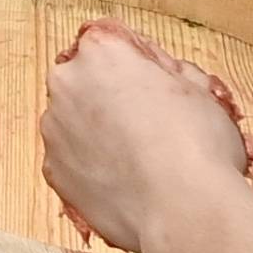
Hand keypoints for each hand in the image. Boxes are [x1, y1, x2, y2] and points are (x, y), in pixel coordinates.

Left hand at [39, 21, 252, 252]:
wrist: (184, 210)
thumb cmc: (199, 145)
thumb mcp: (198, 90)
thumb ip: (168, 71)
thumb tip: (160, 74)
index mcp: (102, 53)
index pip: (108, 42)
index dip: (135, 64)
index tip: (153, 84)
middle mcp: (68, 85)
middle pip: (84, 80)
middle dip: (108, 95)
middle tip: (147, 123)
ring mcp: (55, 131)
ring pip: (73, 122)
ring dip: (95, 132)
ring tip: (138, 159)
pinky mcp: (53, 173)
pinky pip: (71, 160)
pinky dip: (90, 167)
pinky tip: (123, 181)